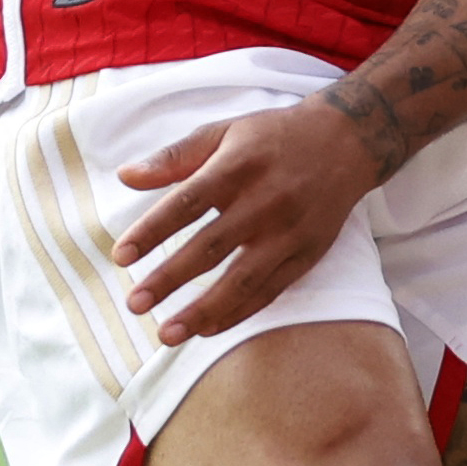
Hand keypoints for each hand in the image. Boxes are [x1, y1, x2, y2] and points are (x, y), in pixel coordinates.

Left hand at [112, 101, 383, 342]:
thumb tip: (124, 176)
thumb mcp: (223, 132)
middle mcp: (265, 201)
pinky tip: (207, 329)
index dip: (152, 230)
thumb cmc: (272, 137)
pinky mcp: (308, 253)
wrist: (345, 141)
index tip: (120, 257)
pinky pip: (270, 291)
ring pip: (242, 279)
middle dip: (170, 278)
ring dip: (203, 310)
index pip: (187, 202)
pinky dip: (238, 314)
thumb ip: (174, 157)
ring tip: (166, 333)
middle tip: (134, 304)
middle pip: (211, 247)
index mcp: (238, 166)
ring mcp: (289, 231)